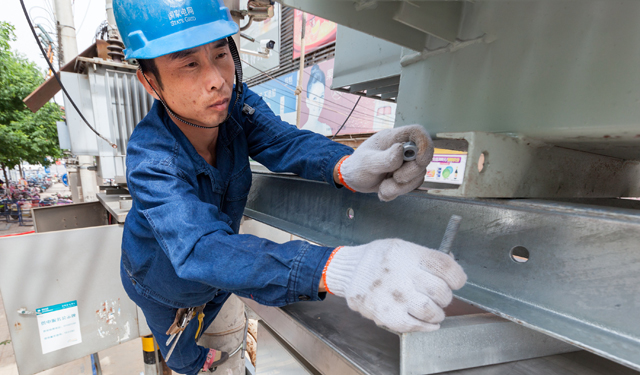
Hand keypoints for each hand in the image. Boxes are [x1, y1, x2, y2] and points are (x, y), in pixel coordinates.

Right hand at [323, 239, 466, 332]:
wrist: (349, 271)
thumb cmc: (377, 259)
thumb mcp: (401, 247)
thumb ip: (425, 257)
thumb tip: (452, 267)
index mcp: (408, 255)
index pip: (446, 267)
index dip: (457, 277)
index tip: (456, 281)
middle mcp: (402, 275)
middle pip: (441, 291)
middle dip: (445, 295)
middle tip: (439, 295)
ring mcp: (395, 297)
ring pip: (431, 311)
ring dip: (437, 312)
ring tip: (433, 309)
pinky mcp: (388, 315)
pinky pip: (415, 326)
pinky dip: (426, 326)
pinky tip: (428, 322)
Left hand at [336, 125, 433, 200]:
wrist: (353, 179)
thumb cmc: (357, 166)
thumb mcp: (368, 163)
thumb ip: (385, 158)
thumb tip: (401, 150)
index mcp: (394, 138)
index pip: (417, 132)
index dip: (425, 144)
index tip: (419, 161)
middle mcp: (403, 149)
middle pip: (422, 158)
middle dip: (409, 174)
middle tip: (394, 178)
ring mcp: (406, 163)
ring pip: (418, 175)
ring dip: (400, 187)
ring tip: (383, 187)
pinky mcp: (406, 176)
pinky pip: (411, 186)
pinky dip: (397, 192)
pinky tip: (384, 190)